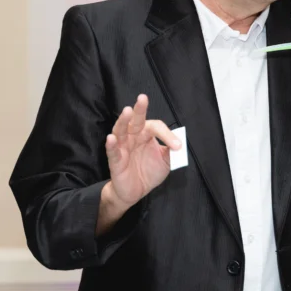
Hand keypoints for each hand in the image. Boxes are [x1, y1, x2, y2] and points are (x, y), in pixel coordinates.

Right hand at [103, 94, 179, 213]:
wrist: (136, 191)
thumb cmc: (149, 172)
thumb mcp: (166, 161)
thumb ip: (171, 151)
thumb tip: (179, 143)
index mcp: (145, 135)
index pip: (155, 127)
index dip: (167, 134)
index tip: (177, 146)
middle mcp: (133, 137)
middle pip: (135, 120)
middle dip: (139, 109)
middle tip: (142, 98)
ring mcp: (122, 147)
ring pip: (120, 131)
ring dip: (123, 121)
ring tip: (126, 111)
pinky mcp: (115, 160)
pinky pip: (112, 151)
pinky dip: (111, 144)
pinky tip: (111, 138)